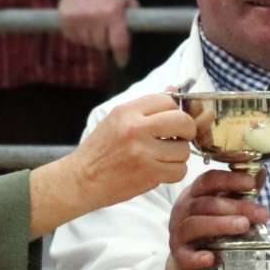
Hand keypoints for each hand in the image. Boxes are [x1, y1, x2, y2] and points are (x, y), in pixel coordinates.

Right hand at [27, 92, 194, 236]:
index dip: (176, 111)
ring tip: (163, 157)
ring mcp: (144, 152)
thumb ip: (146, 107)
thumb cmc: (100, 150)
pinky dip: (174, 172)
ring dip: (178, 155)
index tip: (174, 121)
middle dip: (187, 131)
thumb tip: (173, 89)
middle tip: (179, 138)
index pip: (168, 100)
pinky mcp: (149, 174)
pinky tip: (161, 170)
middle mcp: (136, 128)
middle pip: (183, 122)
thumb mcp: (117, 120)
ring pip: (184, 150)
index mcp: (127, 111)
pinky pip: (179, 170)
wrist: (82, 179)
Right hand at [56, 0, 137, 63]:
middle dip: (106, 42)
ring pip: (89, 44)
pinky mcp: (65, 20)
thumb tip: (136, 30)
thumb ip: (133, 14)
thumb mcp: (124, 0)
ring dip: (93, 40)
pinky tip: (83, 25)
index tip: (122, 61)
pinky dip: (81, 36)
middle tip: (106, 32)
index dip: (122, 55)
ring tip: (94, 26)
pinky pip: (75, 40)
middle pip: (102, 45)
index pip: (118, 42)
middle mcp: (94, 15)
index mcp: (112, 11)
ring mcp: (77, 18)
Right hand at [161, 168, 268, 269]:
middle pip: (207, 204)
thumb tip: (261, 173)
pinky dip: (198, 257)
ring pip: (196, 225)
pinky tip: (212, 258)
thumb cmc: (211, 228)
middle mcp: (183, 210)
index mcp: (195, 194)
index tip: (251, 183)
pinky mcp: (179, 255)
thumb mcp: (225, 207)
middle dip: (236, 207)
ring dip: (220, 225)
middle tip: (261, 213)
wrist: (190, 260)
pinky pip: (186, 256)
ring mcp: (178, 232)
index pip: (209, 180)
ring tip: (244, 226)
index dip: (230, 180)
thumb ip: (241, 191)